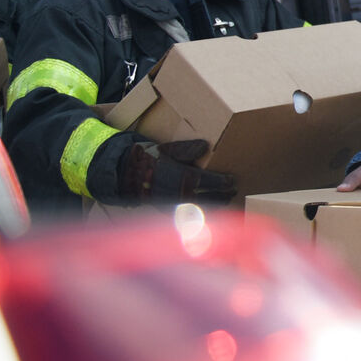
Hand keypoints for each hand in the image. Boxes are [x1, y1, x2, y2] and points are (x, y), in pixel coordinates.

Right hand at [116, 138, 236, 203]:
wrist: (125, 176)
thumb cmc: (148, 160)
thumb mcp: (166, 149)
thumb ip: (185, 149)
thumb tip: (206, 146)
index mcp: (179, 176)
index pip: (208, 181)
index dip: (222, 182)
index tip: (232, 180)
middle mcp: (178, 193)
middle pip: (209, 197)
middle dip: (223, 194)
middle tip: (235, 189)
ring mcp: (173, 204)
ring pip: (201, 207)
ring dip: (216, 204)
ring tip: (228, 199)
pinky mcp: (168, 211)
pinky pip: (190, 214)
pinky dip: (203, 211)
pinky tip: (211, 208)